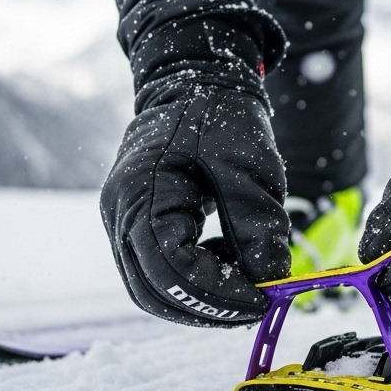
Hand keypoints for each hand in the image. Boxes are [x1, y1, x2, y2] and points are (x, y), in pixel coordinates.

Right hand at [101, 84, 289, 325]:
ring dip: (200, 298)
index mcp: (140, 194)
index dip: (217, 294)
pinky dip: (194, 279)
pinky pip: (158, 270)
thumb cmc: (219, 115)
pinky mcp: (137, 225)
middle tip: (256, 307)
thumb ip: (256, 223)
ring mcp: (123, 221)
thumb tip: (270, 279)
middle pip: (152, 290)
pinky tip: (229, 262)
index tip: (262, 300)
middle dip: (207, 308)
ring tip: (247, 283)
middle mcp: (119, 213)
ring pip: (152, 288)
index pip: (170, 269)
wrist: (194, 82)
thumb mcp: (248, 165)